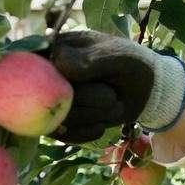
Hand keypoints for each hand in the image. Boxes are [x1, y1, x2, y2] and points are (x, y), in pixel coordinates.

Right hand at [40, 30, 184, 143]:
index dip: (62, 80)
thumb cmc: (131, 64)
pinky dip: (89, 131)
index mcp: (56, 49)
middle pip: (49, 96)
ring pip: (58, 118)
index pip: (38, 66)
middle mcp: (47, 75)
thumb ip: (89, 59)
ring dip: (93, 115)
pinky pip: (66, 136)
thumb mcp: (117, 56)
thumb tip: (59, 64)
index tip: (90, 80)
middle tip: (112, 96)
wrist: (146, 89)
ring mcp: (51, 100)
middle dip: (88, 100)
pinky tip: (103, 123)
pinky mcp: (60, 122)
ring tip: (113, 103)